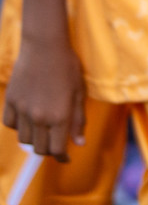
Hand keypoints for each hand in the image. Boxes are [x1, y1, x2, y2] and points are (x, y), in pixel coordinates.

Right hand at [3, 38, 84, 160]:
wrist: (45, 47)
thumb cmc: (68, 68)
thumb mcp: (80, 93)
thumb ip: (78, 120)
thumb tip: (79, 143)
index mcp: (59, 117)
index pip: (57, 149)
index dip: (62, 157)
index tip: (66, 157)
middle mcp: (39, 117)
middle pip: (39, 148)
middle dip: (49, 150)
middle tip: (56, 143)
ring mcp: (22, 110)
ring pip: (24, 139)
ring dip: (34, 139)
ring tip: (44, 130)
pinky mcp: (11, 101)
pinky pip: (11, 124)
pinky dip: (19, 127)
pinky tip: (28, 119)